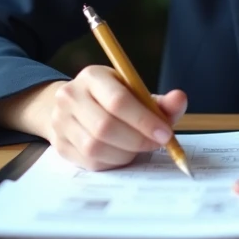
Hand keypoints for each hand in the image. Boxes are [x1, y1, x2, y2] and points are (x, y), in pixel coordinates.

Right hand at [44, 66, 187, 170]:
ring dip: (125, 153)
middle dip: (137, 140)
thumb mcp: (134, 92)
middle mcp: (70, 96)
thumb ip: (159, 101)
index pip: (118, 100)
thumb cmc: (112, 99)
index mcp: (92, 76)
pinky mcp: (59, 145)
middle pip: (105, 127)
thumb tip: (180, 99)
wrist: (75, 106)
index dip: (144, 120)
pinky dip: (112, 162)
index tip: (165, 133)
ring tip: (138, 147)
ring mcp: (60, 121)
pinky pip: (90, 162)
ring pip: (96, 147)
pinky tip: (122, 153)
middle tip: (156, 144)